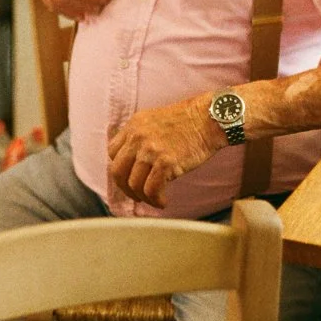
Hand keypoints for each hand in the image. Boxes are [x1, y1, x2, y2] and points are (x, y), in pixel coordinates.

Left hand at [108, 96, 223, 208]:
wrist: (208, 119)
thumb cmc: (187, 122)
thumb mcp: (154, 120)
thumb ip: (140, 137)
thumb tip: (133, 164)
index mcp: (133, 125)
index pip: (112, 152)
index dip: (121, 168)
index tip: (131, 177)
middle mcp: (137, 137)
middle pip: (117, 171)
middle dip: (126, 188)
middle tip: (138, 195)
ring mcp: (150, 150)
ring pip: (134, 184)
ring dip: (143, 197)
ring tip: (155, 199)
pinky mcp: (166, 162)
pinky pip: (151, 190)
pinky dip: (156, 200)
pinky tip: (163, 201)